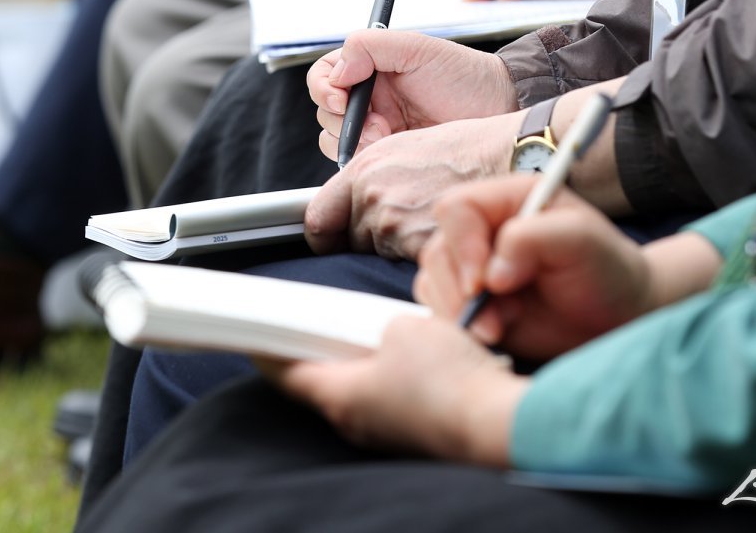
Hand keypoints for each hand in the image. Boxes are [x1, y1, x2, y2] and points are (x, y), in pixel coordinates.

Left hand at [264, 315, 526, 464]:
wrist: (497, 422)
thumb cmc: (447, 379)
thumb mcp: (403, 326)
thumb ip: (378, 323)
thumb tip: (380, 331)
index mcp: (340, 397)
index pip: (287, 375)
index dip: (269, 352)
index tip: (258, 338)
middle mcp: (355, 422)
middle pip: (321, 382)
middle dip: (318, 351)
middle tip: (317, 323)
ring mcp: (384, 432)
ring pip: (357, 390)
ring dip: (358, 362)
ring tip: (370, 332)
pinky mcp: (413, 432)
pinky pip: (388, 399)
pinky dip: (387, 375)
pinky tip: (410, 356)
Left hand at [304, 114, 522, 259]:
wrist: (509, 153)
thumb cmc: (467, 148)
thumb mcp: (406, 148)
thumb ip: (372, 178)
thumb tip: (355, 202)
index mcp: (363, 170)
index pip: (318, 219)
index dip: (328, 237)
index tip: (337, 243)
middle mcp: (371, 196)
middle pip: (351, 243)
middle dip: (373, 242)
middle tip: (408, 229)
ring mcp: (393, 223)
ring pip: (380, 258)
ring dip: (400, 253)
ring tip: (431, 229)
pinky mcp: (418, 246)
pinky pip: (406, 269)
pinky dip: (422, 263)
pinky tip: (444, 243)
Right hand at [308, 30, 517, 156]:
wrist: (498, 109)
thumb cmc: (465, 75)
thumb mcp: (417, 48)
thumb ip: (369, 47)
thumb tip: (336, 73)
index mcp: (369, 69)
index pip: (324, 76)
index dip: (324, 89)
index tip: (342, 101)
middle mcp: (368, 98)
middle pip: (326, 112)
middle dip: (345, 122)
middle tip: (378, 124)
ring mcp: (377, 128)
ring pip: (337, 140)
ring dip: (355, 142)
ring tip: (389, 137)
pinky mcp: (389, 155)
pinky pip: (359, 163)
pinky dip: (366, 160)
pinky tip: (393, 152)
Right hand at [414, 175, 652, 358]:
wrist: (618, 318)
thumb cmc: (608, 271)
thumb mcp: (583, 241)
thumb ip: (533, 238)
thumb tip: (490, 274)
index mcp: (506, 200)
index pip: (455, 208)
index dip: (463, 245)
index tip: (485, 283)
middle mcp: (482, 229)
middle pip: (437, 250)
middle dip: (460, 290)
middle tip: (499, 319)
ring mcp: (472, 267)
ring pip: (432, 283)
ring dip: (460, 314)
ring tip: (504, 328)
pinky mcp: (469, 303)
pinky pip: (438, 312)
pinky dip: (460, 329)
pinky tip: (497, 336)